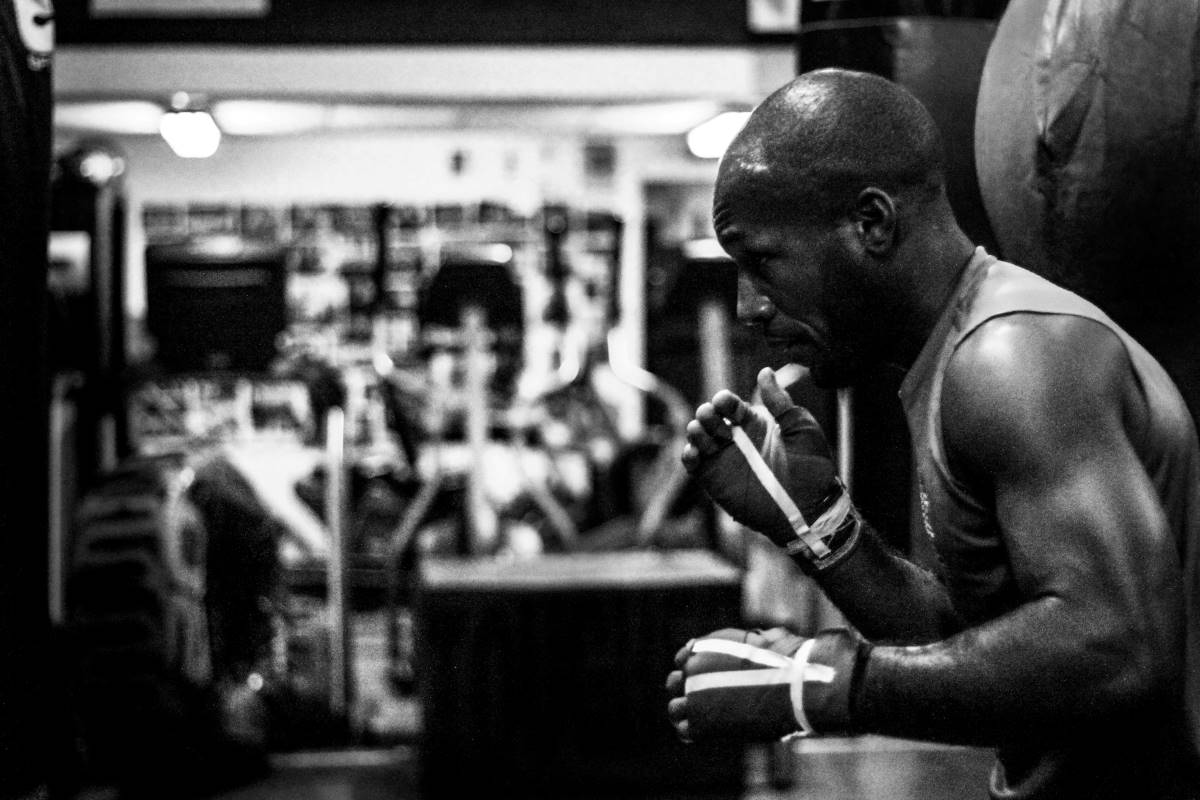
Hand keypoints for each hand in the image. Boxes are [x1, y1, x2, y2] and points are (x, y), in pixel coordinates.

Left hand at [665, 627, 871, 742]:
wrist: (788, 684)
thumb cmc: (783, 662)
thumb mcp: (762, 640)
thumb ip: (746, 647)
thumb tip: (758, 641)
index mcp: (703, 648)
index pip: (684, 658)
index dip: (692, 667)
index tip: (706, 676)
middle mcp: (692, 669)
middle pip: (674, 682)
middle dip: (687, 690)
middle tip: (704, 700)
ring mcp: (693, 696)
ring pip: (675, 708)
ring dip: (685, 713)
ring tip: (705, 718)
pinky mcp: (700, 722)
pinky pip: (685, 730)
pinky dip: (692, 732)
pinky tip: (707, 732)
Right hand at [681, 367, 839, 546]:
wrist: (808, 507)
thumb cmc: (811, 467)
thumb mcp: (801, 427)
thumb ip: (780, 401)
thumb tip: (765, 371)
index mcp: (754, 423)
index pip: (729, 403)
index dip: (724, 400)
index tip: (726, 404)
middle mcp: (736, 438)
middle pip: (708, 416)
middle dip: (707, 413)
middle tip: (717, 423)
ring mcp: (723, 459)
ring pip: (696, 436)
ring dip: (695, 430)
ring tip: (706, 436)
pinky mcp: (714, 480)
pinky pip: (692, 464)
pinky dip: (688, 455)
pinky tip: (696, 453)